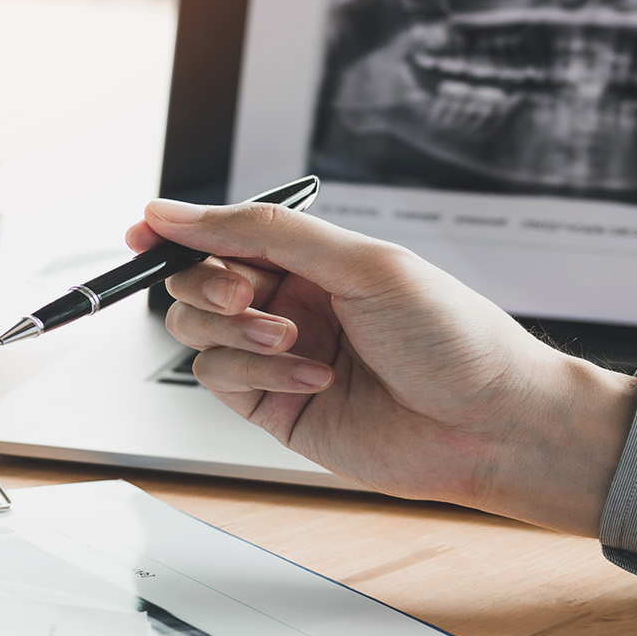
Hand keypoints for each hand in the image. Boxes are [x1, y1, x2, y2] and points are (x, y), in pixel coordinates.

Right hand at [128, 199, 636, 535]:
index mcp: (312, 258)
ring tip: (294, 339)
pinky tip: (312, 374)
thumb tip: (179, 211)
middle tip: (243, 294)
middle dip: (206, 283)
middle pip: (195, 281)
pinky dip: (253, 371)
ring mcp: (278, 356)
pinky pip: (217, 378)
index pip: (222, 234)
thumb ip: (263, 233)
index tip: (144, 232)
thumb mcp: (361, 262)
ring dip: (234, 331)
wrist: (492, 424)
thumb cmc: (453, 338)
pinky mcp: (274, 408)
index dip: (177, 231)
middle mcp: (290, 302)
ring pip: (196, 331)